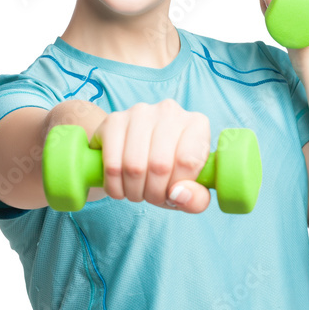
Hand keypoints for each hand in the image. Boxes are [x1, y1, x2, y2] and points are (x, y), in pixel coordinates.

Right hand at [88, 99, 211, 212]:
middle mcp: (169, 111)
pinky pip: (111, 164)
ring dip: (133, 191)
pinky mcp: (113, 120)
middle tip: (152, 197)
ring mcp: (139, 112)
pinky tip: (119, 187)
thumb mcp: (190, 190)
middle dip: (154, 193)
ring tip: (137, 192)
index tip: (172, 194)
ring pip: (134, 166)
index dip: (177, 188)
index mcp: (197, 124)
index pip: (187, 162)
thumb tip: (178, 194)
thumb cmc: (169, 172)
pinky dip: (114, 185)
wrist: (134, 152)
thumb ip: (196, 199)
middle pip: (159, 165)